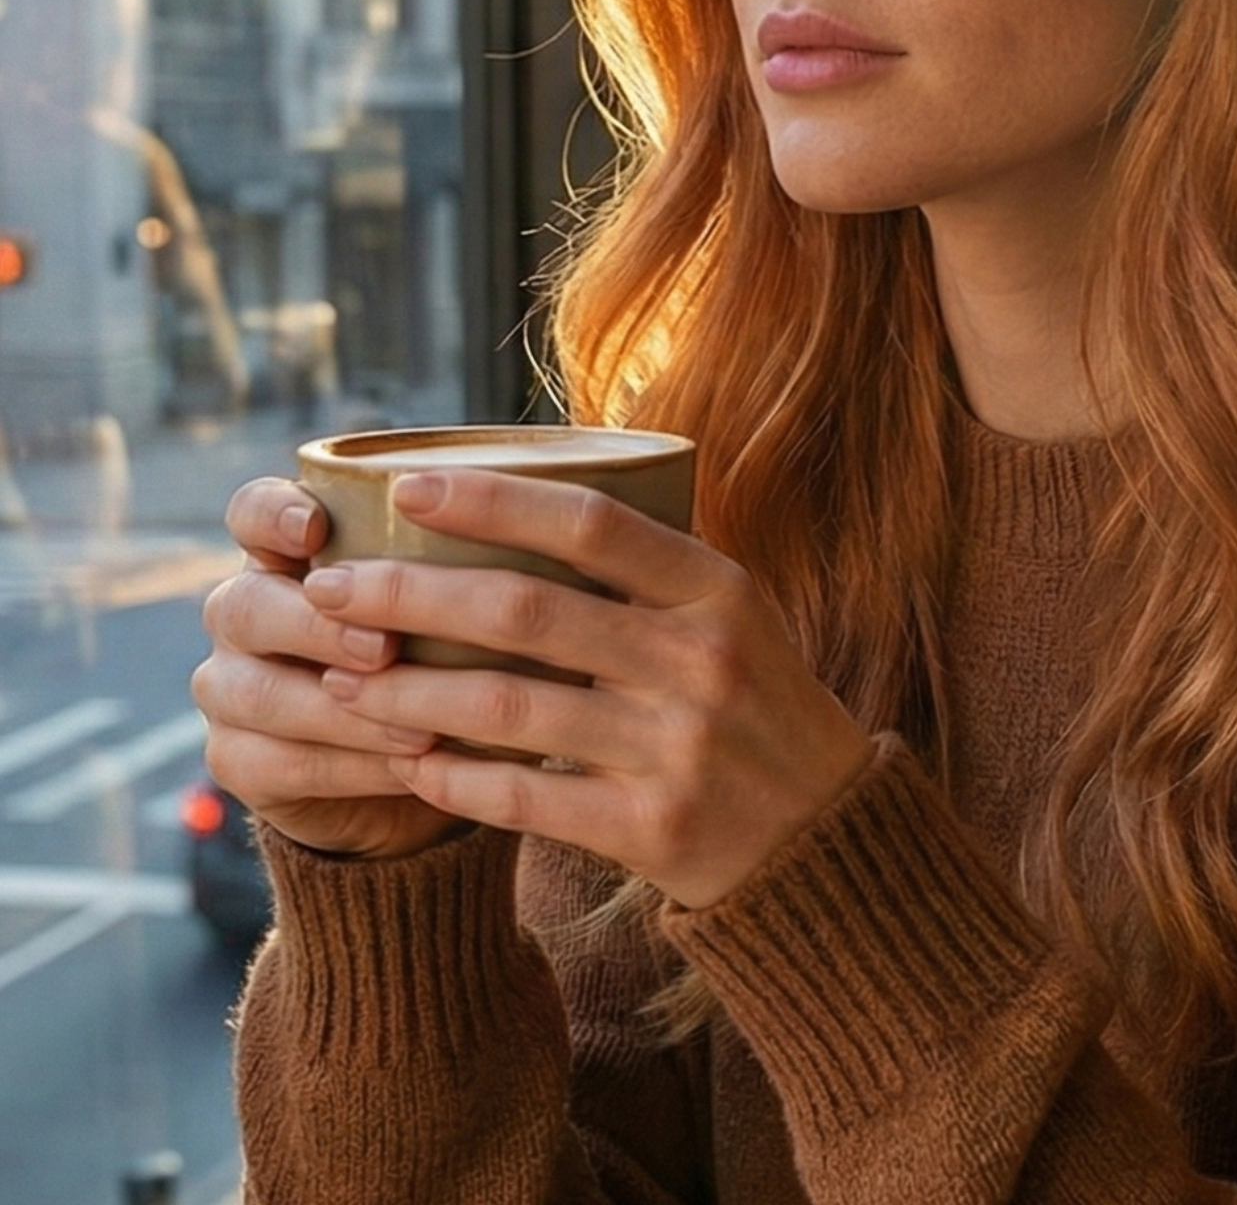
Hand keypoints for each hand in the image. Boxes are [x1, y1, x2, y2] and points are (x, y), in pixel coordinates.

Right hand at [194, 481, 465, 859]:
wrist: (423, 759)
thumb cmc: (457, 646)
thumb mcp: (472, 594)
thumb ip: (483, 555)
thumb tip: (565, 513)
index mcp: (291, 551)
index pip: (252, 512)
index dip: (273, 514)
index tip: (317, 526)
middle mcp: (248, 610)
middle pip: (245, 604)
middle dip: (316, 625)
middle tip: (386, 646)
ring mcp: (232, 686)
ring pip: (257, 691)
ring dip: (344, 709)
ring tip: (421, 724)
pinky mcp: (239, 760)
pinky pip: (279, 763)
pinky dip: (352, 765)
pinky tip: (410, 765)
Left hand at [300, 469, 875, 908]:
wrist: (822, 837)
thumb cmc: (755, 703)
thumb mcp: (731, 615)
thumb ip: (647, 568)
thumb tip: (516, 498)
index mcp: (717, 589)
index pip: (590, 523)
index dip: (491, 499)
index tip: (403, 485)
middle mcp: (699, 658)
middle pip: (526, 610)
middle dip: (410, 593)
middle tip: (329, 587)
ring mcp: (676, 746)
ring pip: (506, 707)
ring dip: (406, 691)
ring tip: (338, 678)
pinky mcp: (650, 828)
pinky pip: (523, 797)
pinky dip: (452, 778)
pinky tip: (404, 762)